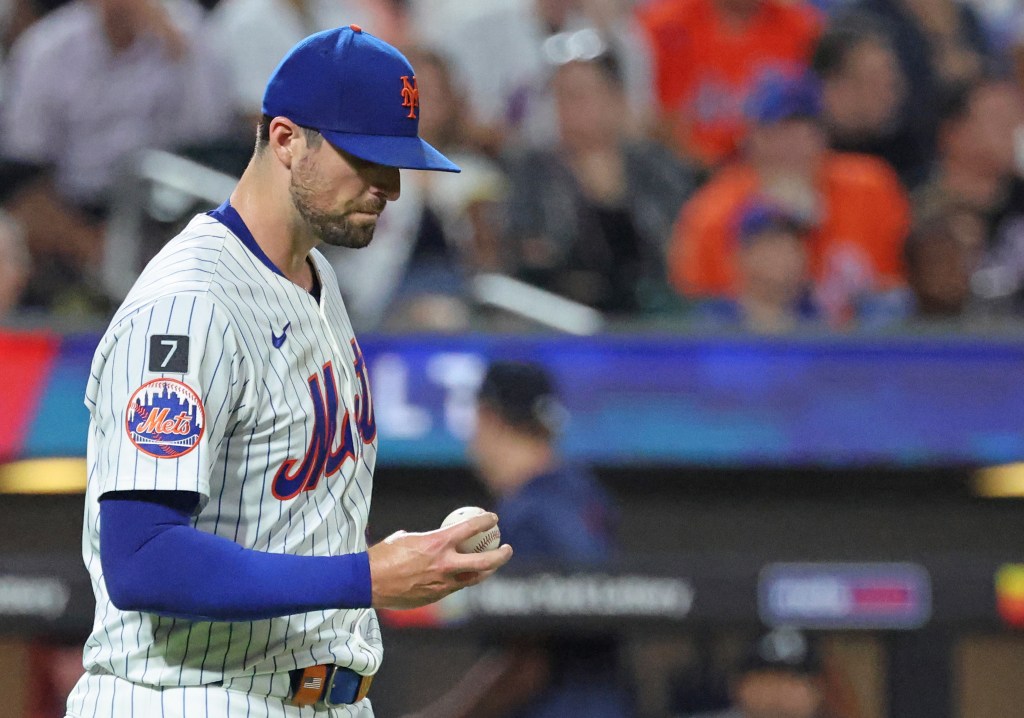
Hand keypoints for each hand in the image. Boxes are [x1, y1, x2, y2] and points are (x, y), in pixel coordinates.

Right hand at [367, 513, 512, 609]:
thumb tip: (434, 537)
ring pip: (474, 580)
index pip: (470, 529)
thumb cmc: (383, 555)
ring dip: (486, 571)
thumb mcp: (406, 538)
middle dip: (501, 555)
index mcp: (437, 544)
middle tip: (507, 548)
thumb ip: (426, 539)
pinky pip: (456, 588)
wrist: (367, 582)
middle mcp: (444, 565)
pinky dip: (463, 581)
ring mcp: (441, 584)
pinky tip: (465, 577)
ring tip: (493, 565)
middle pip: (484, 562)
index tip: (493, 518)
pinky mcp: (435, 598)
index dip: (485, 521)